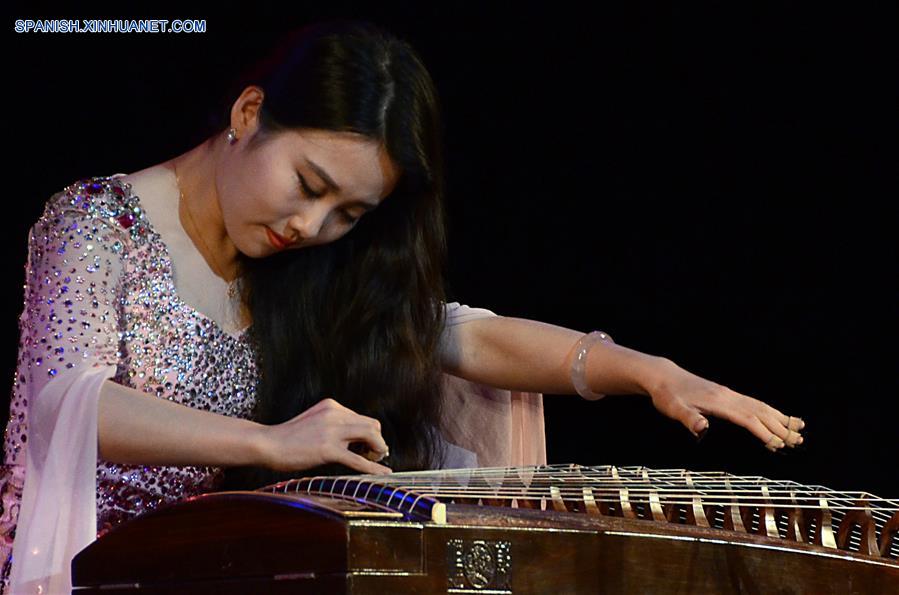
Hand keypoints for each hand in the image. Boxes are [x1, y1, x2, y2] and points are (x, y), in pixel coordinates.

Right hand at [257, 397, 392, 473]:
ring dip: (377, 451)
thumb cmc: (288, 437)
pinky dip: (373, 467)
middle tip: (375, 455)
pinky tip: (382, 473)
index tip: (368, 448)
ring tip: (374, 461)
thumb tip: (354, 439)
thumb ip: (333, 424)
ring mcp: (332, 431)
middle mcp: (335, 414)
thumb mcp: (314, 421)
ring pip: (371, 437)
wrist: (267, 444)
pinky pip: (358, 459)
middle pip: (372, 425)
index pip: (363, 418)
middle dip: (378, 441)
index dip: (370, 434)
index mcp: (332, 406)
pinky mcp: (328, 449)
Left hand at [647, 360, 804, 450]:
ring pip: (760, 406)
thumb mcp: (673, 408)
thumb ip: (688, 418)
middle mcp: (728, 396)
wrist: (663, 377)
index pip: (747, 418)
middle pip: (760, 412)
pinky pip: (753, 403)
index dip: (763, 432)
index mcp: (718, 402)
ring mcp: (728, 394)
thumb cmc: (668, 395)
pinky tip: (776, 416)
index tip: (778, 445)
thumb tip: (702, 428)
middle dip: (780, 427)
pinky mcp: (726, 394)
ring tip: (799, 428)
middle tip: (798, 441)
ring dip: (780, 418)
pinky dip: (768, 410)